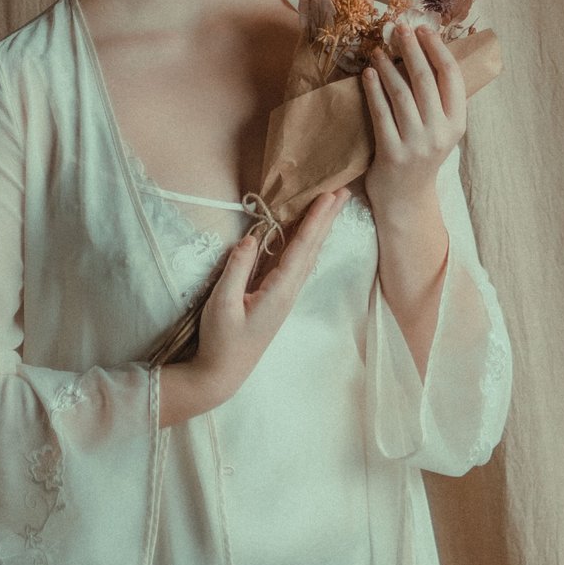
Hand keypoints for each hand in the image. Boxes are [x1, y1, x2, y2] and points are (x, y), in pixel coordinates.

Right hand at [161, 186, 352, 424]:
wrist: (222, 373)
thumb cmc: (220, 341)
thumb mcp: (221, 303)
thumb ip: (236, 269)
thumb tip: (251, 238)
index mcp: (278, 291)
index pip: (301, 247)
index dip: (315, 220)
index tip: (329, 196)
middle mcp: (287, 291)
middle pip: (312, 248)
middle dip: (327, 218)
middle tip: (343, 191)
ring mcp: (283, 296)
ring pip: (307, 255)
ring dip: (320, 229)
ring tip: (331, 207)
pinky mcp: (275, 298)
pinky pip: (296, 263)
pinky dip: (306, 243)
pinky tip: (309, 236)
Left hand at [360, 20, 466, 229]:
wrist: (406, 199)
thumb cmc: (422, 155)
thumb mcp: (441, 130)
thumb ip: (439, 99)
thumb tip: (427, 52)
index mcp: (457, 123)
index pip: (452, 76)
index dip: (438, 48)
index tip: (424, 29)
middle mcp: (440, 132)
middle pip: (425, 80)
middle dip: (412, 49)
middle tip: (399, 28)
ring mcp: (416, 144)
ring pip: (401, 93)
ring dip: (388, 66)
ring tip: (378, 50)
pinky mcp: (392, 153)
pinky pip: (381, 113)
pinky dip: (373, 90)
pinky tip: (368, 74)